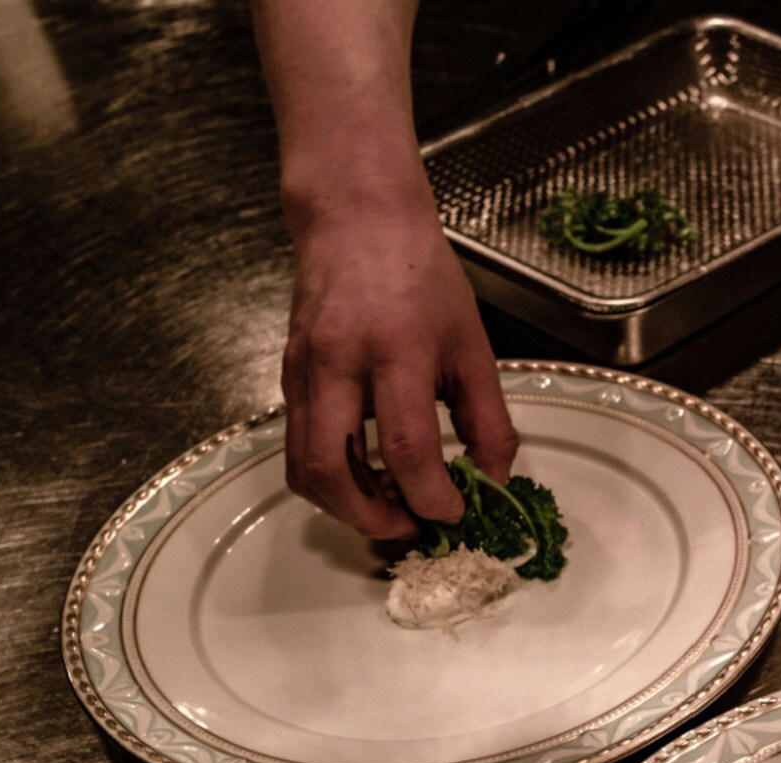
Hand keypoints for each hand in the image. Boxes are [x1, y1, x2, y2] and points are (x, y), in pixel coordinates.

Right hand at [281, 197, 517, 538]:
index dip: (431, 497)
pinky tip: (369, 473)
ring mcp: (302, 371)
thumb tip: (493, 481)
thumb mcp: (473, 345)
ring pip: (302, 466)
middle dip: (370, 517)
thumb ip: (488, 419)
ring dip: (344, 504)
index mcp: (397, 350)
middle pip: (329, 469)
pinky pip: (297, 445)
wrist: (357, 220)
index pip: (407, 447)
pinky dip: (331, 476)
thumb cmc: (422, 278)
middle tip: (411, 526)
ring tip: (391, 505)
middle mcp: (337, 363)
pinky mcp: (287, 376)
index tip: (454, 514)